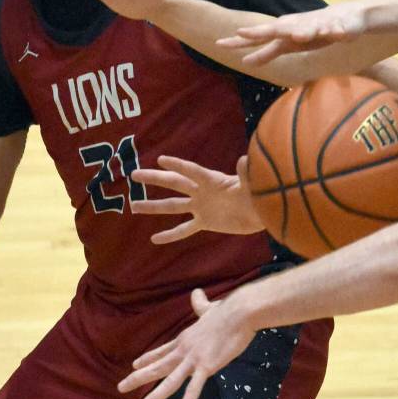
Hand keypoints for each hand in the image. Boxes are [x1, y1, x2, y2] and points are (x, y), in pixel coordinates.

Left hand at [118, 288, 254, 398]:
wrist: (239, 313)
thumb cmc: (227, 310)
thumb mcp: (209, 308)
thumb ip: (201, 304)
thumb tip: (196, 293)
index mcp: (185, 338)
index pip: (162, 351)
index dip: (148, 358)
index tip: (134, 365)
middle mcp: (184, 350)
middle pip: (158, 367)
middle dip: (138, 378)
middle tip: (120, 388)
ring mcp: (194, 359)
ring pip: (169, 381)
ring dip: (154, 397)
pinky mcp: (207, 366)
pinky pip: (194, 388)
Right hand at [130, 156, 263, 242]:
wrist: (263, 212)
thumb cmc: (258, 194)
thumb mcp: (252, 184)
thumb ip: (246, 174)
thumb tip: (244, 160)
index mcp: (212, 180)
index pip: (191, 171)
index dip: (177, 165)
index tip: (160, 159)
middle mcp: (202, 192)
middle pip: (174, 184)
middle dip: (155, 179)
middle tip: (134, 174)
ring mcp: (201, 207)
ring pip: (173, 207)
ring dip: (154, 207)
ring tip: (134, 206)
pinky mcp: (205, 222)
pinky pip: (184, 229)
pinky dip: (170, 234)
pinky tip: (154, 239)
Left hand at [216, 1, 366, 64]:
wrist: (345, 17)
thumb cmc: (310, 31)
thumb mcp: (287, 45)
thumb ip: (267, 53)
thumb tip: (244, 62)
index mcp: (285, 31)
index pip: (260, 36)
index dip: (243, 39)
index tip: (224, 41)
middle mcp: (298, 26)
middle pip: (278, 29)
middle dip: (262, 31)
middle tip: (243, 32)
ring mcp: (319, 25)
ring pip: (309, 29)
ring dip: (303, 32)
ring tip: (296, 37)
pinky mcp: (340, 27)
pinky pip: (338, 30)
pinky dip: (336, 31)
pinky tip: (337, 34)